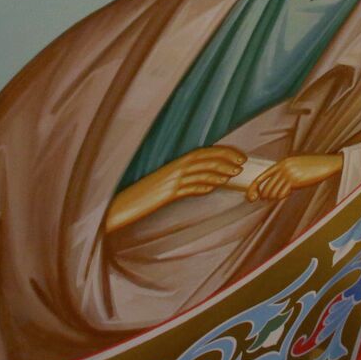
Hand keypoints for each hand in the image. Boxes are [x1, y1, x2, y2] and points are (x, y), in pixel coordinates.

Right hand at [105, 145, 245, 232]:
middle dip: (224, 160)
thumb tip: (206, 183)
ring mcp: (169, 181)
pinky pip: (185, 188)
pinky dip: (200, 186)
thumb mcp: (166, 187)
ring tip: (232, 175)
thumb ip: (185, 182)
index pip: (202, 152)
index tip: (239, 156)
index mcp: (174, 164)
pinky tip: (211, 188)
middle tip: (242, 164)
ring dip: (217, 172)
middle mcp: (172, 169)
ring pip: (197, 172)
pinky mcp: (164, 193)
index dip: (223, 152)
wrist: (119, 207)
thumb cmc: (143, 199)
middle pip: (203, 159)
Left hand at [246, 153, 342, 201]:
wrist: (327, 163)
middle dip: (265, 195)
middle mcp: (283, 167)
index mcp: (282, 162)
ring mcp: (288, 173)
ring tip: (278, 197)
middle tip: (267, 200)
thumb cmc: (313, 167)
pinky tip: (287, 194)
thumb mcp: (296, 167)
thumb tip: (275, 190)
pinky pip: (282, 193)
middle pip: (266, 186)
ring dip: (273, 197)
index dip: (254, 187)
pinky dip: (282, 197)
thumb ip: (285, 175)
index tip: (251, 196)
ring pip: (273, 191)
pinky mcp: (295, 180)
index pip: (262, 176)